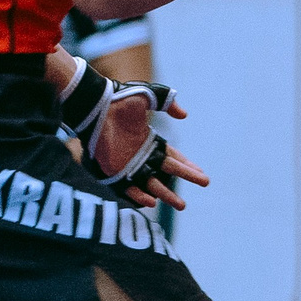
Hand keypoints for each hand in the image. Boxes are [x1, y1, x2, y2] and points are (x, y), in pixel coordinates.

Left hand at [97, 84, 210, 210]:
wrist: (96, 105)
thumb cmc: (120, 99)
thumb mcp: (149, 95)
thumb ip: (167, 102)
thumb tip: (184, 115)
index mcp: (148, 140)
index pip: (172, 156)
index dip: (187, 164)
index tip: (200, 173)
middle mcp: (140, 154)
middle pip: (167, 171)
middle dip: (186, 178)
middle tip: (204, 184)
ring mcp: (127, 164)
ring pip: (151, 184)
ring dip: (166, 195)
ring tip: (182, 205)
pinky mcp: (114, 170)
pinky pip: (128, 187)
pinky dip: (138, 195)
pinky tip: (152, 202)